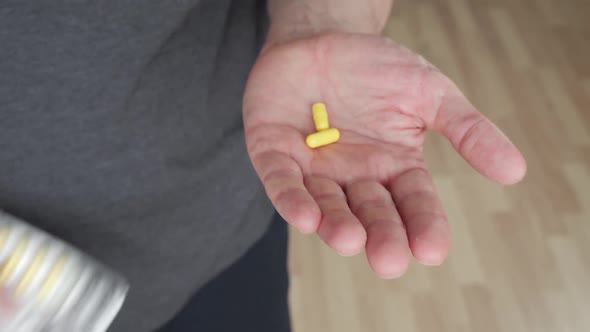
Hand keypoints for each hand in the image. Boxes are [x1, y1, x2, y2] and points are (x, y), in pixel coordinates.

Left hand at [243, 33, 525, 277]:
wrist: (323, 36)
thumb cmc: (376, 68)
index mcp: (394, 166)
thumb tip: (516, 170)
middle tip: (389, 259)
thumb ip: (467, 130)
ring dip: (336, 225)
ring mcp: (313, 168)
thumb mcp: (429, 93)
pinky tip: (306, 216)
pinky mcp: (275, 153)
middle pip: (370, 213)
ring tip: (351, 239)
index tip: (432, 249)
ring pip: (326, 205)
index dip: (423, 225)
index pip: (414, 202)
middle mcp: (354, 176)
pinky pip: (282, 181)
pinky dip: (292, 200)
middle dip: (380, 235)